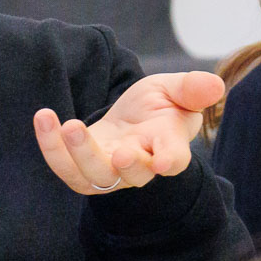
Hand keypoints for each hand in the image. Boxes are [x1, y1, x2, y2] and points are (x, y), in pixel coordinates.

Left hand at [34, 71, 224, 194]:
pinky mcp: (82, 170)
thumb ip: (192, 88)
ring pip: (93, 175)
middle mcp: (139, 165)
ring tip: (69, 125)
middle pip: (133, 175)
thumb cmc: (160, 106)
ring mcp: (109, 171)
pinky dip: (51, 145)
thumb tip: (216, 85)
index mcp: (168, 146)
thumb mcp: (176, 89)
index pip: (173, 159)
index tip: (164, 162)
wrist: (134, 120)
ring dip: (79, 153)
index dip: (169, 161)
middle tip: (120, 151)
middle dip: (126, 165)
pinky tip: (44, 117)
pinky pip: (64, 166)